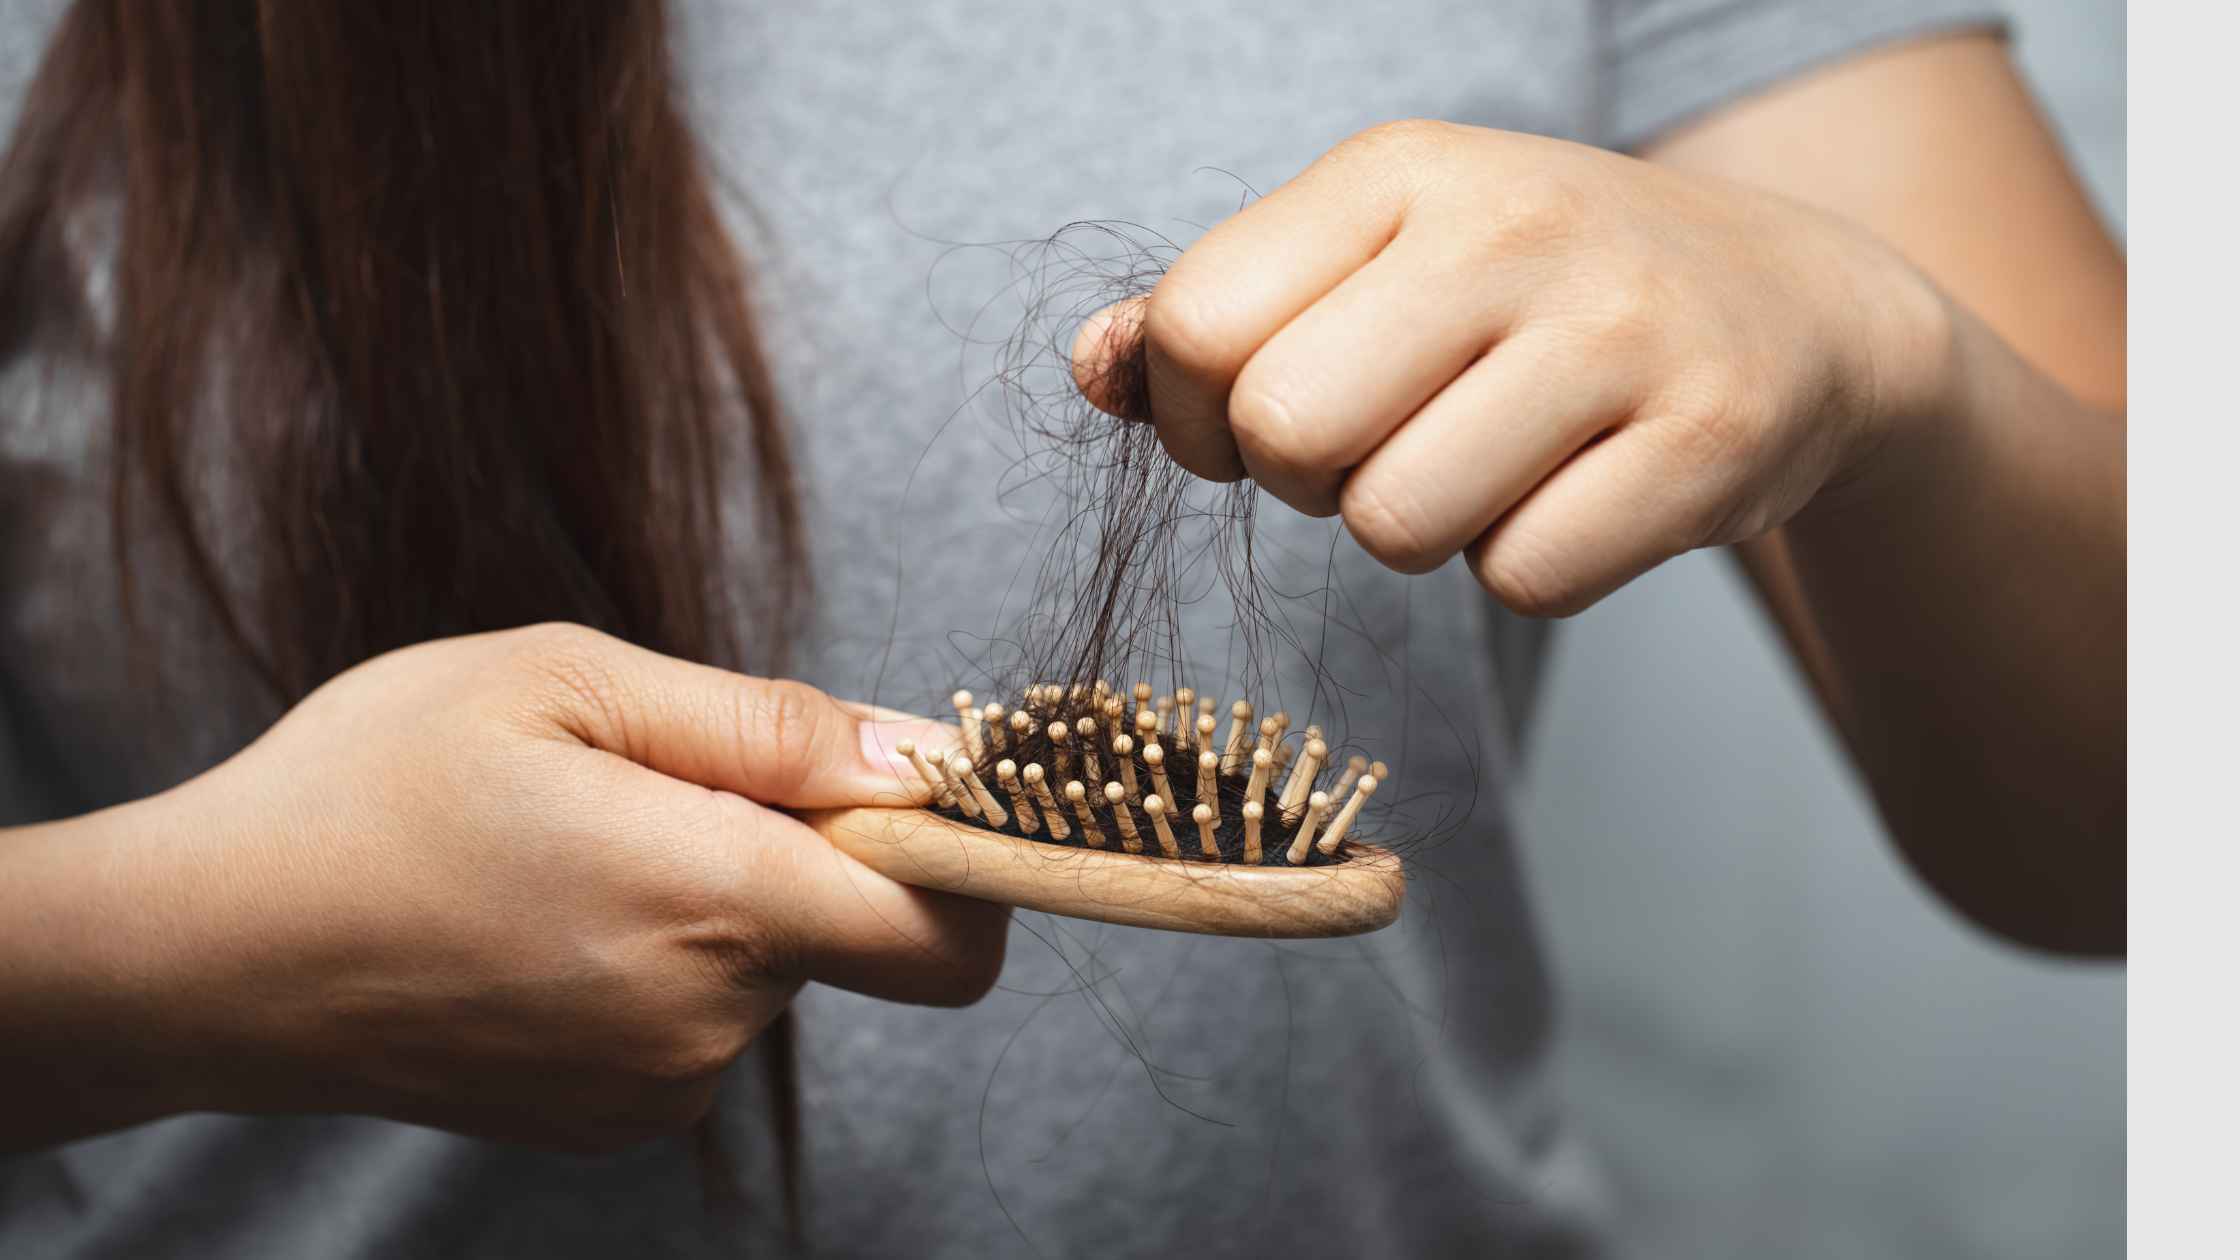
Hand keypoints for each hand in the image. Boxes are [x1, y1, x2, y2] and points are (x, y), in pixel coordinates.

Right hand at [56, 625, 1003, 1149]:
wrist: (206, 953)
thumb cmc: (372, 787)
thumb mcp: (567, 682)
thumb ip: (767, 725)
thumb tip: (921, 755)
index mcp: (715, 899)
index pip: (948, 931)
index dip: (968, 859)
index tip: (918, 796)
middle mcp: (707, 1020)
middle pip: (852, 931)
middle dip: (799, 848)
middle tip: (654, 783)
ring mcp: (657, 1087)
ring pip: (768, 969)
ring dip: (717, 899)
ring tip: (573, 847)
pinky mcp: (611, 1121)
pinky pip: (700, 1019)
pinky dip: (664, 961)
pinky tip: (549, 917)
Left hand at [1075, 120, 1952, 613]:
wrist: (1793, 306)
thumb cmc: (1537, 293)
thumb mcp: (1377, 256)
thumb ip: (1219, 312)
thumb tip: (1091, 371)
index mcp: (1399, 170)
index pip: (1198, 324)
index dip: (1198, 417)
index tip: (1259, 423)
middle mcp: (1511, 225)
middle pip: (1285, 434)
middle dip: (1308, 481)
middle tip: (1383, 449)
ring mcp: (1621, 328)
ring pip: (1397, 526)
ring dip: (1421, 531)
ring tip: (1490, 461)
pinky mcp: (1709, 437)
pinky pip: (1526, 579)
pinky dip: (1532, 567)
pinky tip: (1580, 492)